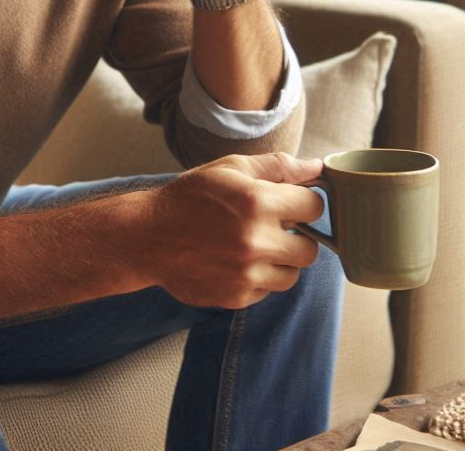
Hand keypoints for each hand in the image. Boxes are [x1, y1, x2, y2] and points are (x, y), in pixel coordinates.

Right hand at [140, 153, 325, 308]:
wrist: (148, 236)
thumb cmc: (191, 196)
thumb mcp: (231, 168)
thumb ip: (278, 166)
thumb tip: (316, 168)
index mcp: (258, 201)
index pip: (314, 207)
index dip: (305, 203)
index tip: (292, 203)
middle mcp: (256, 241)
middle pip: (310, 248)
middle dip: (297, 236)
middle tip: (274, 227)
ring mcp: (246, 273)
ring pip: (291, 274)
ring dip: (280, 261)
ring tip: (254, 245)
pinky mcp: (236, 297)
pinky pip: (267, 291)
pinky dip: (259, 278)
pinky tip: (236, 261)